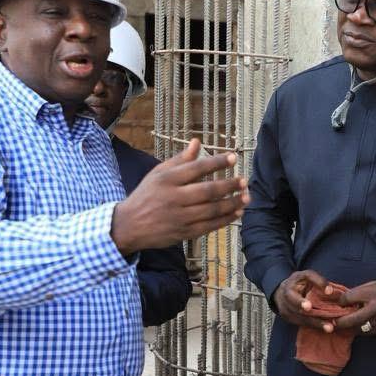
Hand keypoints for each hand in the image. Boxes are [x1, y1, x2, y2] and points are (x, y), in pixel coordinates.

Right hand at [111, 139, 248, 252]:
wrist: (129, 226)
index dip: (217, 162)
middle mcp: (173, 198)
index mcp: (167, 180)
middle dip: (229, 185)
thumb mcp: (158, 174)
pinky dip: (225, 220)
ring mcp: (179, 217)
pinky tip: (237, 213)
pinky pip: (209, 226)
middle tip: (244, 181)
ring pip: (211, 210)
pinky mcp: (183, 233)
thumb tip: (197, 142)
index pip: (196, 168)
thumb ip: (180, 160)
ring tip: (246, 197)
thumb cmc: (146, 195)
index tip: (234, 157)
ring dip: (232, 204)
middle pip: (207, 191)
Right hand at [274, 270, 337, 331]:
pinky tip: (325, 327)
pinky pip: (303, 324)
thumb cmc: (298, 281)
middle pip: (299, 313)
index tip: (309, 307)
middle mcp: (285, 304)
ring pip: (302, 320)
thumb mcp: (306, 276)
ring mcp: (286, 313)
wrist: (284, 291)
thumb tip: (330, 291)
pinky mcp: (290, 320)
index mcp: (288, 290)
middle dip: (313, 319)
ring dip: (316, 324)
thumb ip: (318, 280)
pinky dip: (314, 325)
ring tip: (330, 328)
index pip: (292, 297)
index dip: (300, 302)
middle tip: (327, 326)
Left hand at [333, 279, 375, 335]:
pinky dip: (358, 329)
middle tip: (331, 321)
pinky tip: (357, 324)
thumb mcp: (375, 284)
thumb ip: (358, 292)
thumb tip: (342, 300)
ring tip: (343, 322)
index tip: (334, 303)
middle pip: (348, 321)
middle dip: (337, 322)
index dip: (338, 301)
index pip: (348, 299)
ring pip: (356, 330)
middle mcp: (375, 310)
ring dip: (348, 327)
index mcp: (372, 294)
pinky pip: (366, 333)